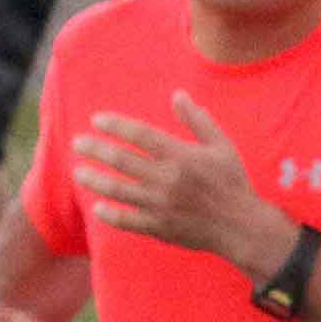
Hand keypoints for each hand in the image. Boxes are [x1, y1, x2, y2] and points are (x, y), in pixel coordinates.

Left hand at [72, 92, 296, 273]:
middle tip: (78, 143)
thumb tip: (178, 94)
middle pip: (121, 159)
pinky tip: (98, 207)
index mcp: (182, 156)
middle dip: (94, 149)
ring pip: (117, 189)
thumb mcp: (221, 146)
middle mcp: (168, 179)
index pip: (140, 135)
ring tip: (79, 173)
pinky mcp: (160, 227)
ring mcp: (161, 204)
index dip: (115, 125)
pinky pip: (127, 220)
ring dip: (93, 179)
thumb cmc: (232, 183)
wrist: (243, 227)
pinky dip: (109, 214)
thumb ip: (198, 120)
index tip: (97, 120)